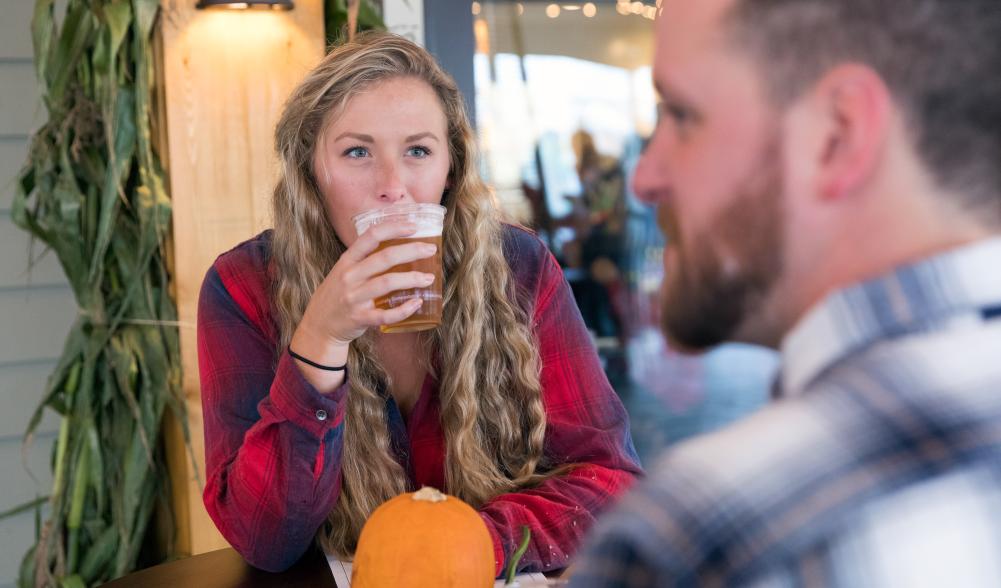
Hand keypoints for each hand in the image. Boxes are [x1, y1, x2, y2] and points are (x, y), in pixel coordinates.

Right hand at [296, 220, 436, 347]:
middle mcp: (350, 276)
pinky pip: (385, 314)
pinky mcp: (360, 318)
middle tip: (430, 250)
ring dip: (412, 279)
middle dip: (411, 251)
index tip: (414, 226)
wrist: (319, 325)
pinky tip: (417, 303)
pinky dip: (404, 309)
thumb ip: (364, 259)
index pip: (371, 236)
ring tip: (429, 278)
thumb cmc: (338, 294)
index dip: (394, 228)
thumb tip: (398, 245)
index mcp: (347, 261)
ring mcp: (354, 298)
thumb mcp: (344, 271)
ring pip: (387, 283)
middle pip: (384, 258)